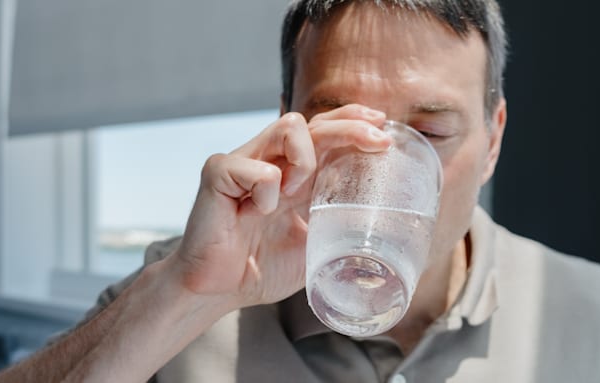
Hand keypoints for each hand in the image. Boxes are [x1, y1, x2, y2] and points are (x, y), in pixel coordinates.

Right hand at [165, 105, 389, 307]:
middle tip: (378, 142)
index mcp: (291, 174)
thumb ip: (336, 219)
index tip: (381, 124)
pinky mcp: (218, 172)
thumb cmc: (261, 268)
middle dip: (350, 127)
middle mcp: (268, 160)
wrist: (218, 291)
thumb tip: (381, 216)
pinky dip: (267, 192)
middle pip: (312, 122)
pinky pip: (258, 169)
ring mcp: (242, 162)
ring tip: (297, 194)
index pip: (323, 129)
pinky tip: (255, 214)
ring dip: (306, 159)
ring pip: (287, 127)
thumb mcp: (313, 241)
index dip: (350, 120)